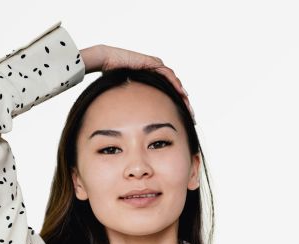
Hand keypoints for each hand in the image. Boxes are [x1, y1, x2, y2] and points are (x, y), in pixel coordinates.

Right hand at [80, 44, 194, 121]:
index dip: (177, 107)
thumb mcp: (127, 97)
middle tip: (191, 117)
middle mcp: (155, 74)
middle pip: (175, 89)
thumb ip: (134, 107)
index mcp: (152, 83)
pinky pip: (167, 74)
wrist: (106, 61)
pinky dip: (175, 85)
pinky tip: (181, 95)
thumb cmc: (112, 78)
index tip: (184, 119)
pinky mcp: (153, 62)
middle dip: (184, 103)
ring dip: (182, 96)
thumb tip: (135, 127)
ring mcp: (155, 66)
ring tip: (188, 108)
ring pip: (174, 83)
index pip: (169, 95)